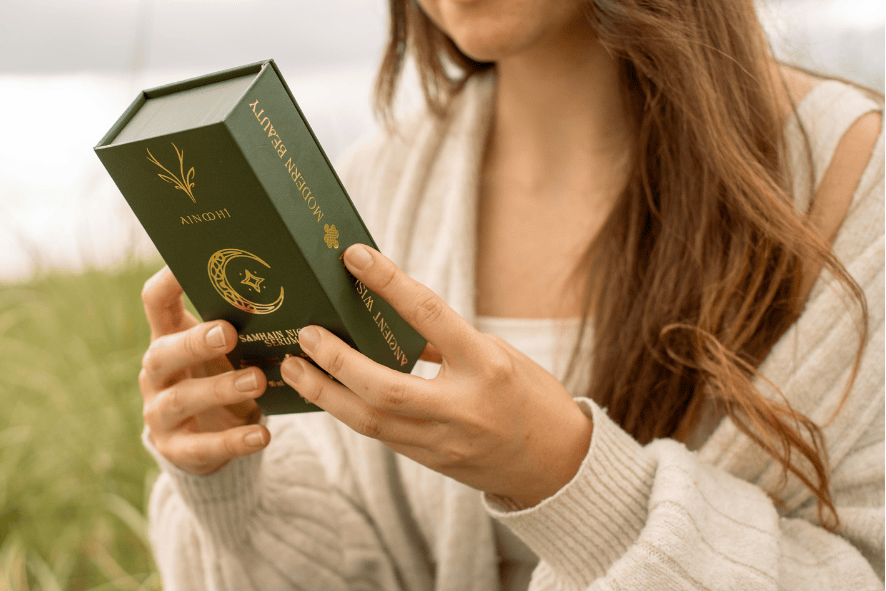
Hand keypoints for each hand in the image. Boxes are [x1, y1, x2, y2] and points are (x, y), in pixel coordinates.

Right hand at [139, 267, 269, 474]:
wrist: (203, 441)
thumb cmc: (221, 378)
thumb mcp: (225, 351)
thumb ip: (240, 325)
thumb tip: (293, 285)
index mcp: (168, 338)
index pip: (155, 301)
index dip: (169, 281)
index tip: (192, 263)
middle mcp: (157, 373)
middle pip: (163, 353)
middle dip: (195, 342)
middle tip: (229, 332)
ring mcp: (160, 412)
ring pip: (183, 399)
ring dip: (221, 388)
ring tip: (257, 381)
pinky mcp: (176, 449)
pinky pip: (203, 446)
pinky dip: (234, 441)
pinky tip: (263, 435)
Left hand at [280, 245, 592, 507]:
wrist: (557, 465)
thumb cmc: (531, 398)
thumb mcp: (499, 356)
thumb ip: (448, 343)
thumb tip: (396, 321)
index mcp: (487, 366)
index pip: (430, 315)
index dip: (389, 282)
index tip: (354, 256)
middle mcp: (462, 407)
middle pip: (383, 387)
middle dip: (336, 360)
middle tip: (306, 334)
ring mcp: (443, 441)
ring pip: (369, 421)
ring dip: (324, 393)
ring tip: (293, 367)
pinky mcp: (431, 462)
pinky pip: (379, 435)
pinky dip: (347, 410)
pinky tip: (325, 393)